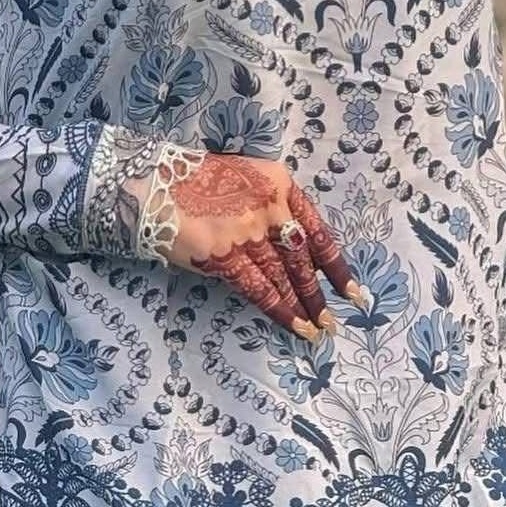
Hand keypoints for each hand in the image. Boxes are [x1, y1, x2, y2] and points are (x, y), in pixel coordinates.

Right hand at [162, 151, 365, 344]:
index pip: (317, 229)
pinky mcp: (225, 254)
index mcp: (279, 182)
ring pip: (284, 277)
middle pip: (302, 258)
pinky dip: (279, 310)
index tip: (351, 289)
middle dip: (319, 293)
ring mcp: (248, 231)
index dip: (336, 264)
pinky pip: (259, 288)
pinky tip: (294, 325)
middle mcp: (270, 205)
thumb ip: (271, 205)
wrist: (154, 183)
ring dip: (302, 306)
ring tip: (317, 329)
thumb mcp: (245, 177)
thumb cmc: (197, 180)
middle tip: (333, 320)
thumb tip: (290, 246)